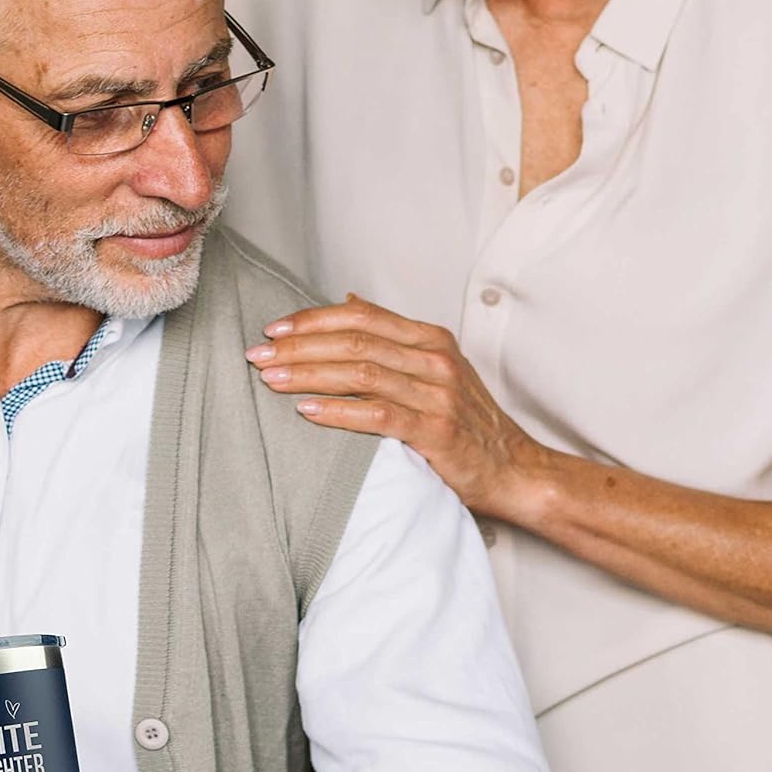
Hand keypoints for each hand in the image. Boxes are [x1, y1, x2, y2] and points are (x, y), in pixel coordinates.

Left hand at [246, 294, 545, 518]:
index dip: (313, 319)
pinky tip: (306, 410)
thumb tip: (347, 302)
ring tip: (271, 379)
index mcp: (431, 340)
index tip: (274, 328)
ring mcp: (437, 395)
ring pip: (360, 373)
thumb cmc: (468, 423)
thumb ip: (392, 337)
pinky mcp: (435, 431)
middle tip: (258, 354)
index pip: (362, 317)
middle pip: (354, 342)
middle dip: (299, 346)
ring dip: (308, 374)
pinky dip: (337, 411)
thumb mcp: (436, 367)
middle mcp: (435, 361)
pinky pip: (376, 415)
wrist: (513, 469)